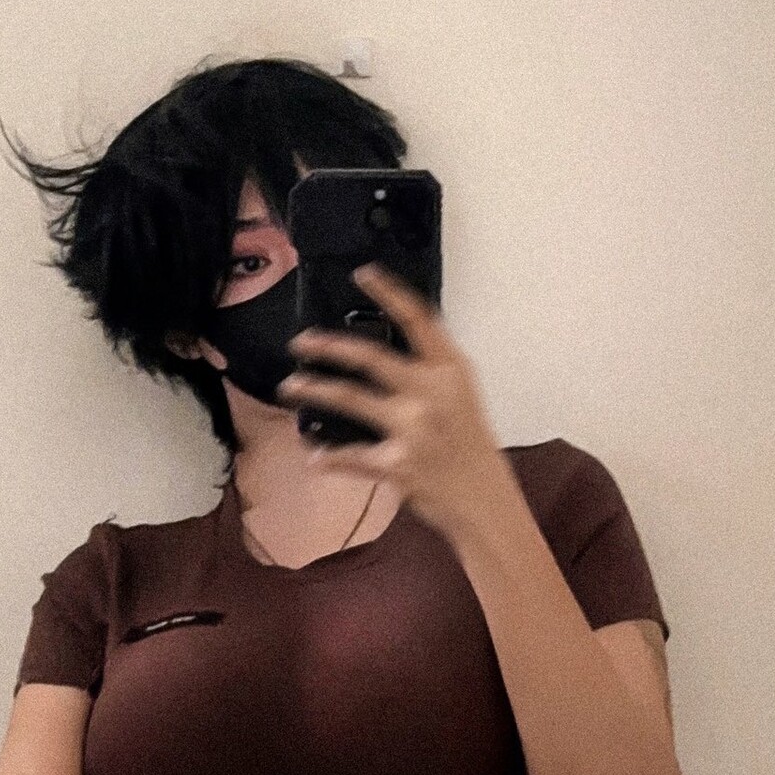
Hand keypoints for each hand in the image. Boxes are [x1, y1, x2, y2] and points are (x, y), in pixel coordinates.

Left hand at [274, 262, 511, 538]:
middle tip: (300, 342)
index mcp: (451, 371)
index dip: (390, 293)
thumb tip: (378, 355)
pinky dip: (329, 457)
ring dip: (313, 390)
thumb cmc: (470, 447)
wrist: (485, 501)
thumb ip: (428, 372)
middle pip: (371, 357)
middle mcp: (432, 393)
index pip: (419, 320)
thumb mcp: (460, 397)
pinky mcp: (397, 464)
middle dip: (329, 347)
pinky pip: (350, 456)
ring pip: (350, 399)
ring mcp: (413, 428)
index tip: (362, 274)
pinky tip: (315, 457)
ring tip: (289, 386)